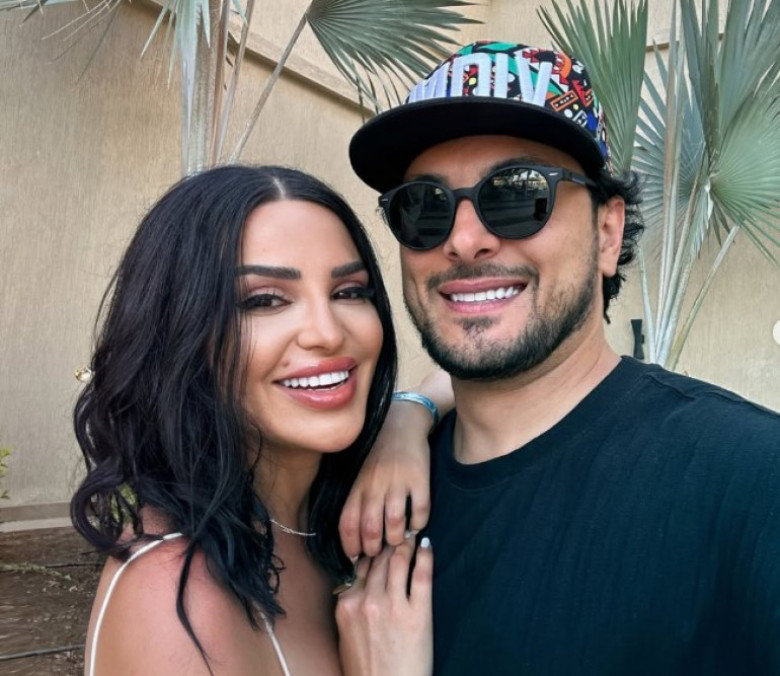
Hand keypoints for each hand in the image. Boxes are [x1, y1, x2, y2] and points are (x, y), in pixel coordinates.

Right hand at [336, 538, 432, 675]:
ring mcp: (392, 606)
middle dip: (390, 541)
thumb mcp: (346, 635)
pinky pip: (421, 576)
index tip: (380, 539)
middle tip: (399, 529)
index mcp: (347, 605)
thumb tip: (361, 583)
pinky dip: (425, 556)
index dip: (372, 550)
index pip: (361, 565)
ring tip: (412, 533)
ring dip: (406, 543)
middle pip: (379, 559)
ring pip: (398, 561)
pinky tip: (427, 546)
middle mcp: (367, 601)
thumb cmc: (366, 669)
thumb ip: (351, 607)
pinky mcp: (417, 615)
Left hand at [340, 370, 451, 557]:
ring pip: (395, 524)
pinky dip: (419, 524)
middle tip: (379, 553)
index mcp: (358, 487)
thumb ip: (357, 503)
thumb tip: (356, 540)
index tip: (355, 558)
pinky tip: (417, 525)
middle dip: (374, 549)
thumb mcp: (360, 476)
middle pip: (371, 528)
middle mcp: (375, 485)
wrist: (401, 424)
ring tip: (398, 541)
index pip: (348, 524)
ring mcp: (398, 482)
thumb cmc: (378, 457)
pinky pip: (421, 511)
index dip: (350, 547)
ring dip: (396, 540)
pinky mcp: (420, 478)